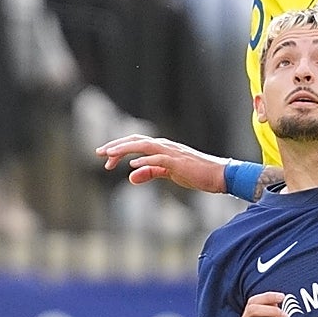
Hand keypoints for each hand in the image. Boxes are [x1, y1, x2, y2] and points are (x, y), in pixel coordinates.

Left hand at [97, 134, 228, 192]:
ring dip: (126, 149)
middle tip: (98, 152)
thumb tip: (131, 176)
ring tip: (110, 155)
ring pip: (144, 145)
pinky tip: (133, 166)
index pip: (136, 144)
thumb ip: (150, 173)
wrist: (218, 175)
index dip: (119, 148)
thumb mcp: (168, 174)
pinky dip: (145, 161)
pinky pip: (159, 159)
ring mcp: (171, 152)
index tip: (104, 158)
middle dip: (116, 145)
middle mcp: (164, 146)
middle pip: (136, 140)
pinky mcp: (178, 162)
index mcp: (161, 148)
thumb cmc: (195, 173)